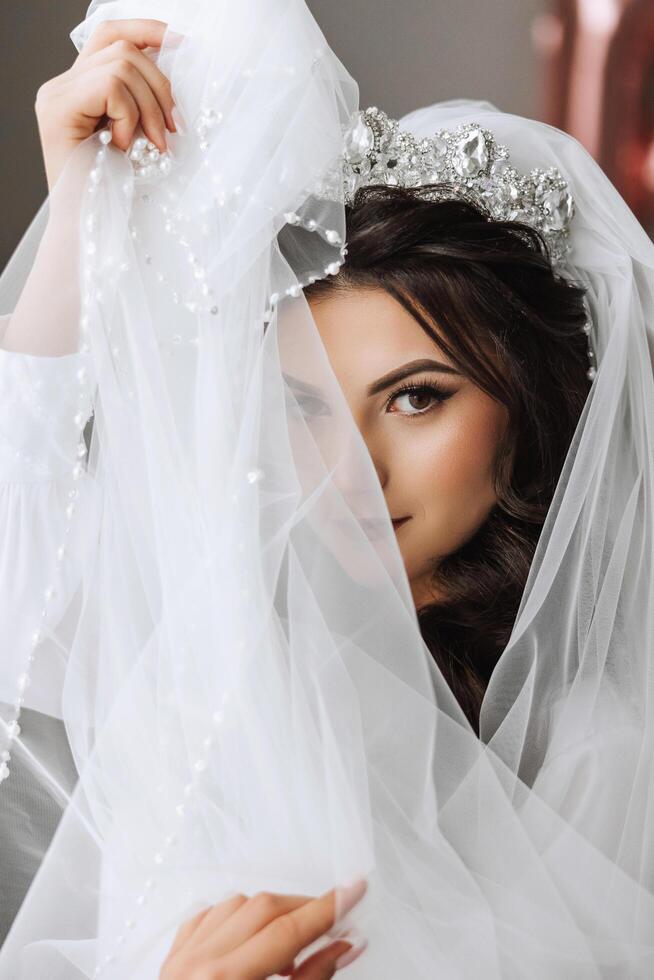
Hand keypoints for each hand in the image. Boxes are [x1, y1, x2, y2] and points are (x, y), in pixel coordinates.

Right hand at [34, 18, 177, 191]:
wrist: (90, 233)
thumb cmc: (117, 194)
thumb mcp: (139, 137)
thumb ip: (143, 101)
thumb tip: (177, 67)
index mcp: (79, 88)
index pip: (110, 34)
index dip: (148, 31)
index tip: (185, 44)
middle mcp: (61, 86)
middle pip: (122, 47)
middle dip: (160, 86)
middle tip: (171, 130)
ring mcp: (56, 96)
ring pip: (121, 64)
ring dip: (149, 107)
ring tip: (151, 145)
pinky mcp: (58, 110)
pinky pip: (111, 87)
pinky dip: (130, 117)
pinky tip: (124, 147)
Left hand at [160, 878, 368, 979]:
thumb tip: (344, 946)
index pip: (288, 930)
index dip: (328, 908)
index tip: (355, 889)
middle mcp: (198, 964)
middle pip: (264, 909)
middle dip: (306, 910)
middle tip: (337, 922)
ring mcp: (179, 959)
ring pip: (237, 905)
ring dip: (272, 914)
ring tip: (295, 948)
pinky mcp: (171, 960)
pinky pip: (208, 917)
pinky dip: (237, 917)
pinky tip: (254, 935)